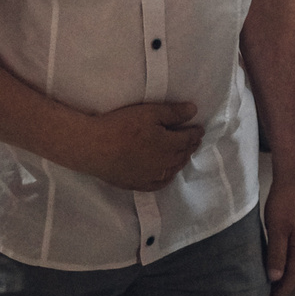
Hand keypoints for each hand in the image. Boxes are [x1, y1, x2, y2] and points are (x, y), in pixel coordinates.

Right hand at [62, 100, 201, 191]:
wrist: (94, 147)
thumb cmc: (122, 125)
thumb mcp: (149, 112)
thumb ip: (173, 113)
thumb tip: (194, 111)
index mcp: (169, 145)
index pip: (188, 139)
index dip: (195, 133)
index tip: (200, 129)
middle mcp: (164, 164)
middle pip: (182, 155)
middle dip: (190, 146)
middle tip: (195, 141)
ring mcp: (151, 176)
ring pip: (173, 170)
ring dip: (181, 161)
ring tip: (184, 155)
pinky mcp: (138, 184)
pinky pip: (159, 184)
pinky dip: (167, 177)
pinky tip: (167, 174)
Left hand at [262, 171, 294, 295]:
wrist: (294, 178)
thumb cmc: (284, 201)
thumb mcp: (276, 228)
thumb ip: (276, 253)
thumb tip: (275, 277)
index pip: (293, 275)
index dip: (282, 290)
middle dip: (285, 286)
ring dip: (286, 274)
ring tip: (273, 284)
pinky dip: (287, 262)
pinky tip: (278, 261)